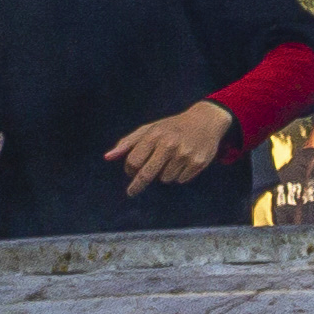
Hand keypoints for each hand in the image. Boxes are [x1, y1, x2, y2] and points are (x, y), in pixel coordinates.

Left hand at [109, 97, 240, 191]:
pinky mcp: (197, 163)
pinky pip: (180, 180)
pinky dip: (179, 175)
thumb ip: (128, 143)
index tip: (130, 173)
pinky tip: (184, 162)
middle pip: (146, 174)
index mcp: (155, 135)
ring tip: (171, 160)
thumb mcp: (150, 129)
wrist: (205, 121)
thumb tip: (107, 157)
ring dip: (164, 174)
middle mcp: (169, 145)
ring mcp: (184, 155)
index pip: (134, 161)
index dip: (129, 170)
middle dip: (137, 185)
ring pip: (164, 179)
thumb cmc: (172, 126)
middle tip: (131, 192)